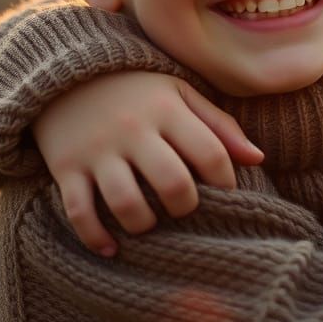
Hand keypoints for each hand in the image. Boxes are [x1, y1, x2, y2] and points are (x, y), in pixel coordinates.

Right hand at [32, 72, 262, 256]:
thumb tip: (257, 159)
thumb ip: (219, 125)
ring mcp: (96, 150)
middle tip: (184, 209)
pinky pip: (79, 211)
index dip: (225, 182)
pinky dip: (94, 236)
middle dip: (186, 207)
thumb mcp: (180, 94)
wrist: (67, 74)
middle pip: (172, 183)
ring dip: (144, 225)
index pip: (210, 153)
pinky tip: (111, 247)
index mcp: (167, 109)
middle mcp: (133, 130)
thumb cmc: (137, 90)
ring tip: (150, 224)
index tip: (223, 192)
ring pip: (126, 203)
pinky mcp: (65, 166)